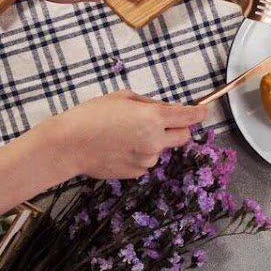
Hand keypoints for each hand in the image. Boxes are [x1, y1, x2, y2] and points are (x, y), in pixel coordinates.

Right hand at [37, 91, 204, 179]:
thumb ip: (151, 104)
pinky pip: (147, 161)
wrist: (67, 145)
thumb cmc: (92, 115)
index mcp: (154, 118)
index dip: (199, 112)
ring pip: (163, 150)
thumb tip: (167, 109)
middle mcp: (155, 140)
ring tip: (128, 136)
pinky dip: (141, 154)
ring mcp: (146, 159)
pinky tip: (121, 148)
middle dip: (179, 128)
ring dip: (155, 142)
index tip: (203, 110)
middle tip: (161, 122)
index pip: (190, 116)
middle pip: (184, 136)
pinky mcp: (136, 172)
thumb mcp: (124, 97)